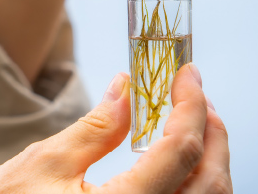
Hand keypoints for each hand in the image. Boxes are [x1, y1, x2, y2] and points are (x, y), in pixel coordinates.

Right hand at [0, 64, 231, 193]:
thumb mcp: (45, 163)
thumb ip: (97, 127)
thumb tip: (127, 87)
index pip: (181, 150)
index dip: (190, 104)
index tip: (186, 74)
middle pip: (211, 183)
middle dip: (212, 133)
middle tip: (195, 96)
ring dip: (208, 161)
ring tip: (189, 125)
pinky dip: (192, 185)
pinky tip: (175, 164)